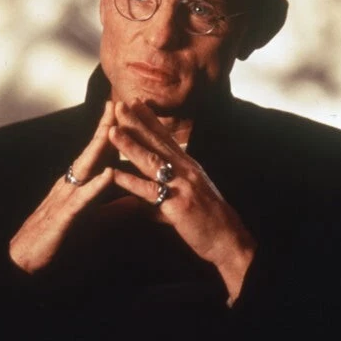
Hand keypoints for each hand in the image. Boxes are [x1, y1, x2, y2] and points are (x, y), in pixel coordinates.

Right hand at [8, 101, 115, 273]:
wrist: (25, 262)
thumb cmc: (58, 239)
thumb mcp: (92, 221)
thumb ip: (114, 210)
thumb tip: (138, 201)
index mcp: (78, 184)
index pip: (97, 153)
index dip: (110, 132)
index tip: (124, 110)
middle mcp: (71, 184)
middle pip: (91, 151)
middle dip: (105, 127)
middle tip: (118, 103)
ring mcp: (66, 198)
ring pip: (85, 167)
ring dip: (100, 147)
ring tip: (114, 127)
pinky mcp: (64, 217)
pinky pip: (82, 199)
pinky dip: (96, 185)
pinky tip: (109, 174)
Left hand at [109, 100, 256, 302]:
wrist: (228, 238)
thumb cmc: (209, 219)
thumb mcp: (189, 197)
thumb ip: (164, 194)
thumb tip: (146, 199)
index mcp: (188, 165)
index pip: (166, 137)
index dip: (150, 118)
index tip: (135, 101)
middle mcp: (185, 170)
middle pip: (156, 141)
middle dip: (136, 122)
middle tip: (118, 104)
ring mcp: (181, 185)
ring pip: (150, 161)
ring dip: (130, 145)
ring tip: (112, 131)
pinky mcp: (176, 204)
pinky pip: (150, 191)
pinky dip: (131, 182)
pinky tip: (115, 174)